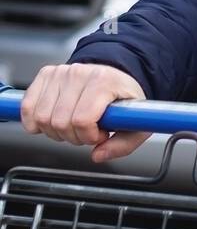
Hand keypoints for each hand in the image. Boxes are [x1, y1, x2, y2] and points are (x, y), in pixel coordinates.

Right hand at [20, 63, 149, 161]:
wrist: (115, 73)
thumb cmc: (123, 97)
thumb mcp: (136, 123)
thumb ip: (122, 145)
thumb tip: (98, 155)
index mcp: (104, 81)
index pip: (82, 119)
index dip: (89, 136)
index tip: (100, 134)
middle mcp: (80, 73)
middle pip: (60, 122)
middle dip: (74, 137)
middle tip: (87, 131)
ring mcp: (61, 72)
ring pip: (42, 117)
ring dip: (55, 131)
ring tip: (72, 124)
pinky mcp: (46, 74)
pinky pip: (28, 107)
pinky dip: (34, 122)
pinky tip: (52, 121)